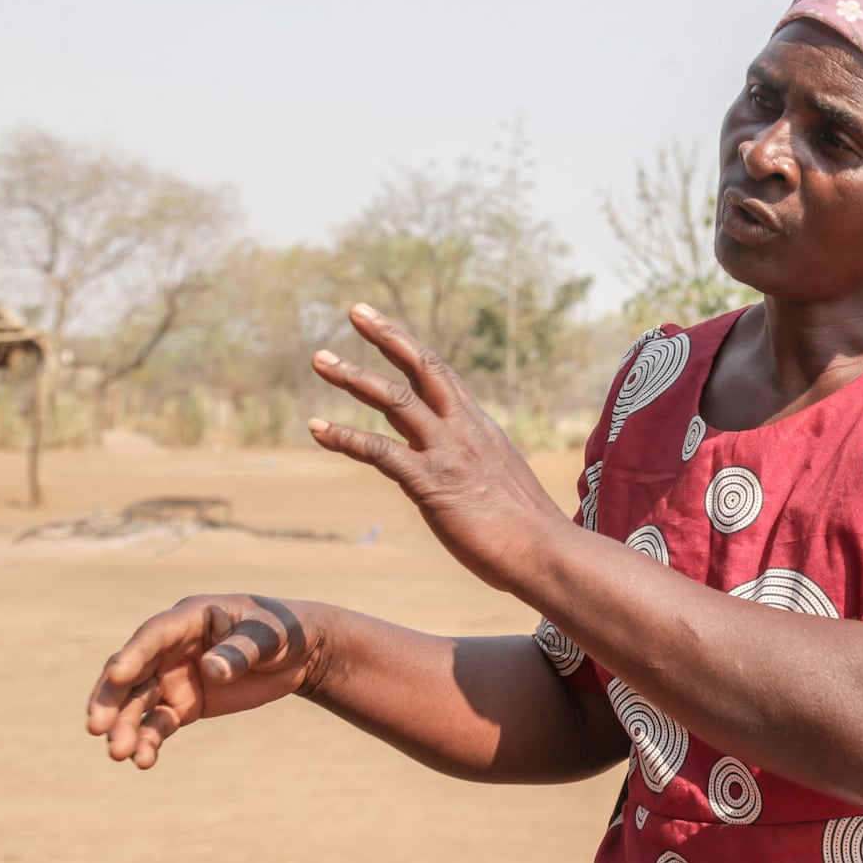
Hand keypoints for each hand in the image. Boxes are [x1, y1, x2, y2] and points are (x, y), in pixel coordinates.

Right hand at [87, 594, 317, 768]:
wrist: (299, 654)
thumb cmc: (282, 630)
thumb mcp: (269, 634)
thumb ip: (241, 650)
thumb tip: (211, 670)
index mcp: (190, 618)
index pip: (153, 635)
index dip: (134, 654)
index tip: (117, 676)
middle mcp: (171, 648)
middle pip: (130, 673)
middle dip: (111, 699)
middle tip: (97, 728)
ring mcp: (172, 678)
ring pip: (137, 703)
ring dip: (125, 727)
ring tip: (121, 754)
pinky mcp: (182, 705)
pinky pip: (157, 724)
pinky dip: (148, 741)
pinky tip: (144, 760)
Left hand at [306, 303, 563, 591]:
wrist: (546, 552)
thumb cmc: (528, 530)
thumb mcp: (501, 484)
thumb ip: (474, 467)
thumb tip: (455, 470)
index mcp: (480, 428)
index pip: (441, 375)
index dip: (410, 348)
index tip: (384, 326)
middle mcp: (464, 430)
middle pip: (422, 368)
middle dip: (387, 336)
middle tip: (355, 310)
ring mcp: (448, 453)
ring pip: (395, 401)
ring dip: (354, 377)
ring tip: (320, 359)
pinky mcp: (431, 483)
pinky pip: (380, 452)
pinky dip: (345, 437)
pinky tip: (316, 427)